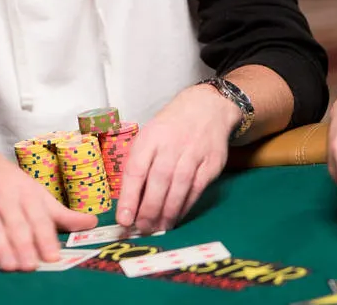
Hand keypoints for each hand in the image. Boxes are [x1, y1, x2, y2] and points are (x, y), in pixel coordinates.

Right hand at [0, 134, 96, 270]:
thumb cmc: (5, 180)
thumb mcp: (33, 190)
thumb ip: (59, 212)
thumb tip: (92, 223)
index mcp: (25, 189)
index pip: (38, 214)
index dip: (45, 236)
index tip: (52, 256)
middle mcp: (3, 191)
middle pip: (15, 221)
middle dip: (23, 245)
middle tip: (30, 266)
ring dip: (1, 248)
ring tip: (10, 267)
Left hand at [115, 84, 238, 233]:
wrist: (206, 108)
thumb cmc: (170, 127)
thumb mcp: (148, 136)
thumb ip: (139, 164)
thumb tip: (127, 201)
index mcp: (150, 138)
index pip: (135, 170)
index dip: (129, 197)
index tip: (123, 219)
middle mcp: (171, 145)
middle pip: (158, 182)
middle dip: (149, 210)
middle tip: (142, 229)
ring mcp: (193, 154)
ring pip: (178, 188)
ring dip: (167, 212)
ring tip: (158, 228)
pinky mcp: (212, 163)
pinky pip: (196, 189)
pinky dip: (185, 206)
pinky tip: (176, 217)